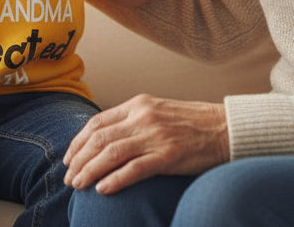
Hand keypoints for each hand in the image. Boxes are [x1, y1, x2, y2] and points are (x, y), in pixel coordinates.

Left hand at [63, 94, 228, 193]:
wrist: (224, 128)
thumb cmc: (190, 123)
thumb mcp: (157, 111)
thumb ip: (133, 120)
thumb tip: (105, 138)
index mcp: (139, 104)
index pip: (98, 122)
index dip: (78, 141)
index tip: (69, 157)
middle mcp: (143, 117)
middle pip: (99, 139)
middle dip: (79, 159)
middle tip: (69, 177)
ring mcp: (155, 136)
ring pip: (111, 154)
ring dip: (90, 171)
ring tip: (78, 185)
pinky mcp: (168, 156)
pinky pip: (134, 170)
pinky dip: (115, 180)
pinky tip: (102, 190)